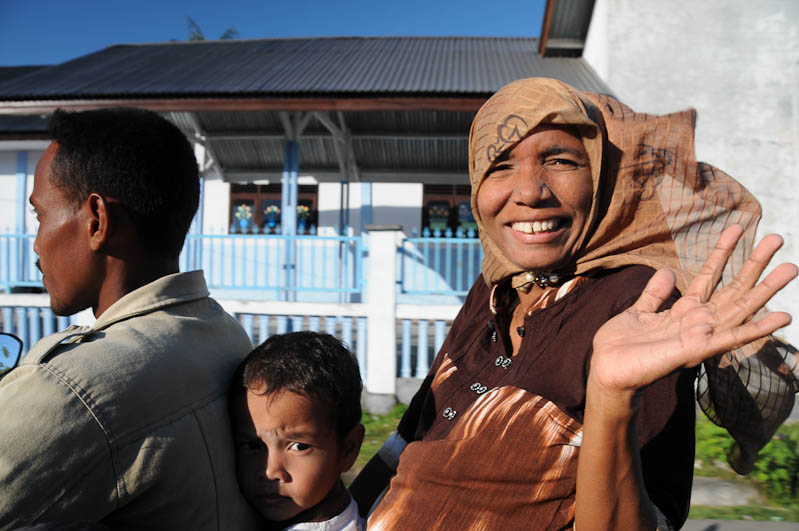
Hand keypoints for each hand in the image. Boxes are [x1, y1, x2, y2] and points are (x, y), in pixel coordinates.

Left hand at [589, 225, 796, 396]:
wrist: (606, 370)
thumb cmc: (620, 346)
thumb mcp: (638, 311)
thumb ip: (655, 293)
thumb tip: (667, 271)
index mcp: (683, 311)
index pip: (710, 275)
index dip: (723, 251)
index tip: (738, 227)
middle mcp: (698, 322)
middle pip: (734, 288)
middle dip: (755, 263)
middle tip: (779, 237)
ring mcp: (700, 335)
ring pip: (741, 308)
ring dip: (766, 289)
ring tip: (792, 267)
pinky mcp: (696, 349)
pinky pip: (733, 337)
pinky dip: (759, 328)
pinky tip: (783, 317)